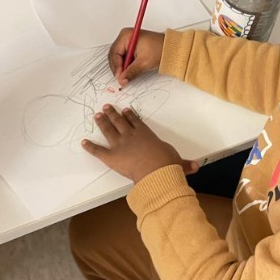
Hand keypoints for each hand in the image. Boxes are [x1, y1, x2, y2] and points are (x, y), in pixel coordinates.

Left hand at [82, 104, 197, 182]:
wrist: (156, 171)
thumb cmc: (167, 164)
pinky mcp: (111, 157)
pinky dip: (90, 147)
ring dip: (102, 122)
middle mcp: (131, 136)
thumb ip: (185, 164)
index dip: (130, 116)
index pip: (136, 122)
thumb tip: (196, 166)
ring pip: (109, 130)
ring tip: (97, 115)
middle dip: (112, 114)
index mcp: (145, 134)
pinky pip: (98, 151)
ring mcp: (120, 145)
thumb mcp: (178, 162)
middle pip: (120, 122)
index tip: (125, 110)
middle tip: (106, 107)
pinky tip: (83, 142)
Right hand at [109, 28, 164, 86]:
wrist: (171, 48)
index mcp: (126, 35)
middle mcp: (125, 36)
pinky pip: (124, 56)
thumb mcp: (144, 62)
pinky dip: (125, 64)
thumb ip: (131, 72)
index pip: (115, 52)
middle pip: (114, 54)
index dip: (116, 66)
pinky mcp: (131, 46)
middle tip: (121, 78)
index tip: (119, 76)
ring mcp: (128, 41)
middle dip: (117, 67)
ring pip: (118, 56)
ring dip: (121, 67)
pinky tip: (128, 71)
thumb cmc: (160, 49)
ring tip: (125, 75)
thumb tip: (122, 80)